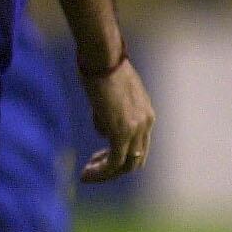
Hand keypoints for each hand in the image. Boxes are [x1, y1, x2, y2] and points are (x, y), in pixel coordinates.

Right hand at [79, 56, 154, 181]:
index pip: (138, 145)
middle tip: (90, 169)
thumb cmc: (101, 66)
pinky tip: (87, 172)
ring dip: (106, 173)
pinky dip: (102, 170)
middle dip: (113, 169)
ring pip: (126, 164)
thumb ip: (108, 114)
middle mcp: (146, 124)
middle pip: (136, 160)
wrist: (102, 56)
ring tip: (86, 175)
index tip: (97, 156)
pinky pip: (115, 161)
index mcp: (146, 114)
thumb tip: (102, 131)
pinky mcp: (121, 131)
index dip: (119, 155)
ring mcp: (136, 129)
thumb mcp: (109, 93)